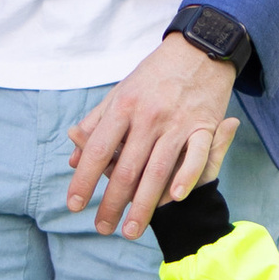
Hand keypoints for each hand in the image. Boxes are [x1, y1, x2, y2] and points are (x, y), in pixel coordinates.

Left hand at [67, 36, 237, 238]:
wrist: (199, 49)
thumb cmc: (155, 75)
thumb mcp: (120, 92)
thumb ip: (97, 124)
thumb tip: (76, 156)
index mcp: (124, 106)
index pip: (97, 150)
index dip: (84, 180)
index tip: (74, 205)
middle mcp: (148, 116)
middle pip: (126, 168)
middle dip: (111, 203)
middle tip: (102, 228)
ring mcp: (177, 122)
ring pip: (157, 170)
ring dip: (143, 204)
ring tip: (131, 230)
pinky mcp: (204, 125)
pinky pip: (195, 156)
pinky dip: (185, 177)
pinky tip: (174, 198)